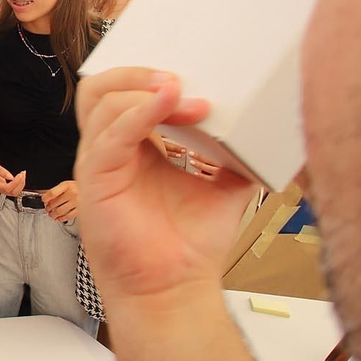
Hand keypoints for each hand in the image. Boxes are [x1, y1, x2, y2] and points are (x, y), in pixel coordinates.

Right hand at [0, 156, 24, 195]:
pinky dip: (20, 183)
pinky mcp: (5, 186)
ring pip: (15, 192)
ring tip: (23, 173)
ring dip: (21, 184)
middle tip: (22, 173)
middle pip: (13, 192)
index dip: (15, 183)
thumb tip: (11, 177)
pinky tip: (20, 176)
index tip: (20, 174)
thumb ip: (1, 171)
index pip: (7, 188)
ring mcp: (1, 188)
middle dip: (20, 184)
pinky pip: (15, 189)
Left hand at [41, 180, 78, 221]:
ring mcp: (77, 202)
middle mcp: (72, 194)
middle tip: (47, 208)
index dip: (45, 198)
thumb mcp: (66, 185)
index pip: (52, 193)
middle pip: (54, 203)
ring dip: (53, 214)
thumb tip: (46, 199)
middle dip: (48, 207)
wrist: (91, 189)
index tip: (43, 200)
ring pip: (60, 211)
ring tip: (51, 214)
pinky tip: (58, 218)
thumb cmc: (77, 187)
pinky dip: (61, 219)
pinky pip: (68, 216)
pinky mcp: (80, 209)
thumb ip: (56, 191)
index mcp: (67, 186)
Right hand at [75, 68, 254, 301]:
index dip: (153, 76)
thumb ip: (234, 152)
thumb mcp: (223, 184)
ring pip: (99, 100)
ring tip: (180, 90)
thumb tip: (265, 128)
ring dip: (142, 87)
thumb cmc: (188, 245)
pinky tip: (170, 106)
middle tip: (180, 76)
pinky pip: (110, 134)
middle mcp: (110, 150)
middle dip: (139, 72)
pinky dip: (139, 113)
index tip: (196, 77)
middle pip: (101, 86)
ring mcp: (98, 163)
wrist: (175, 288)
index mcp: (133, 147)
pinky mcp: (95, 179)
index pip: (124, 91)